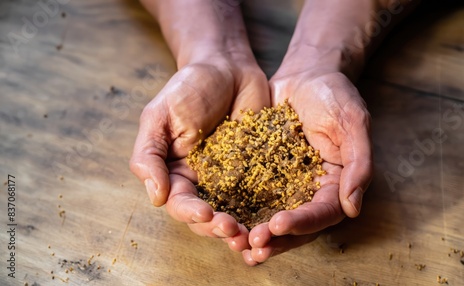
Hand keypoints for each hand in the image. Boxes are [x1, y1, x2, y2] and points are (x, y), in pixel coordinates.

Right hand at [129, 56, 269, 246]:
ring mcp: (233, 178)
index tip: (206, 213)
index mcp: (176, 173)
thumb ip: (149, 155)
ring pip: (237, 212)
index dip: (191, 214)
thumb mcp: (159, 116)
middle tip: (233, 230)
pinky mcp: (259, 169)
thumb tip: (155, 197)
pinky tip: (277, 216)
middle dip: (219, 227)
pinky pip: (264, 193)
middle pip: (208, 217)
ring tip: (255, 235)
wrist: (227, 67)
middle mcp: (204, 182)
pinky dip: (269, 208)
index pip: (179, 203)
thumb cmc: (188, 88)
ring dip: (244, 227)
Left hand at [239, 68, 372, 264]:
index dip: (302, 223)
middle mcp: (311, 189)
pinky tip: (221, 219)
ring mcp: (286, 183)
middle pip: (296, 224)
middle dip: (275, 238)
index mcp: (336, 183)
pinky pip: (251, 195)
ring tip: (235, 242)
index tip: (278, 224)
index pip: (323, 213)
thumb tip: (353, 208)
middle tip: (253, 244)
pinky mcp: (263, 173)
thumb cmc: (335, 94)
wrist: (306, 74)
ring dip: (255, 232)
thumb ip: (358, 163)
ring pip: (271, 216)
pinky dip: (239, 210)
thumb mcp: (353, 122)